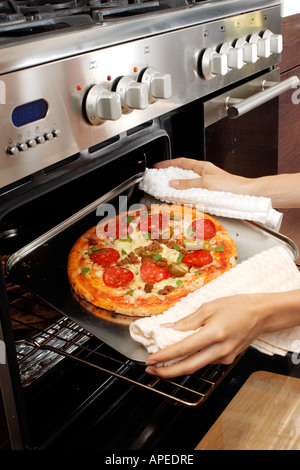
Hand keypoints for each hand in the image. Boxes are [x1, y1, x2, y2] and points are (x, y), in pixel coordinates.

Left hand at [145, 293, 267, 377]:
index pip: (183, 348)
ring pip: (196, 367)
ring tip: (161, 364)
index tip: (151, 359)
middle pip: (189, 366)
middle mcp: (220, 349)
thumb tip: (169, 329)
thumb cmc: (236, 306)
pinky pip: (205, 362)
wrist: (261, 314)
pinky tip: (181, 357)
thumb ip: (188, 320)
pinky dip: (191, 361)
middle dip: (167, 372)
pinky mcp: (228, 359)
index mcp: (214, 333)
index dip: (165, 356)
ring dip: (178, 368)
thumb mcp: (209, 307)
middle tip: (151, 370)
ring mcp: (225, 357)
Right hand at [154, 157, 251, 195]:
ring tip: (166, 189)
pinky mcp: (208, 192)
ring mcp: (205, 182)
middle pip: (183, 172)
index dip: (168, 163)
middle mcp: (204, 173)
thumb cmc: (231, 185)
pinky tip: (181, 198)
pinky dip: (184, 193)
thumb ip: (188, 184)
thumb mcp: (205, 183)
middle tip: (159, 178)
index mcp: (203, 167)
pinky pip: (192, 191)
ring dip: (176, 185)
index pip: (181, 162)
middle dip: (170, 174)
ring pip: (187, 182)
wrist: (245, 194)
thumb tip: (173, 183)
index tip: (158, 166)